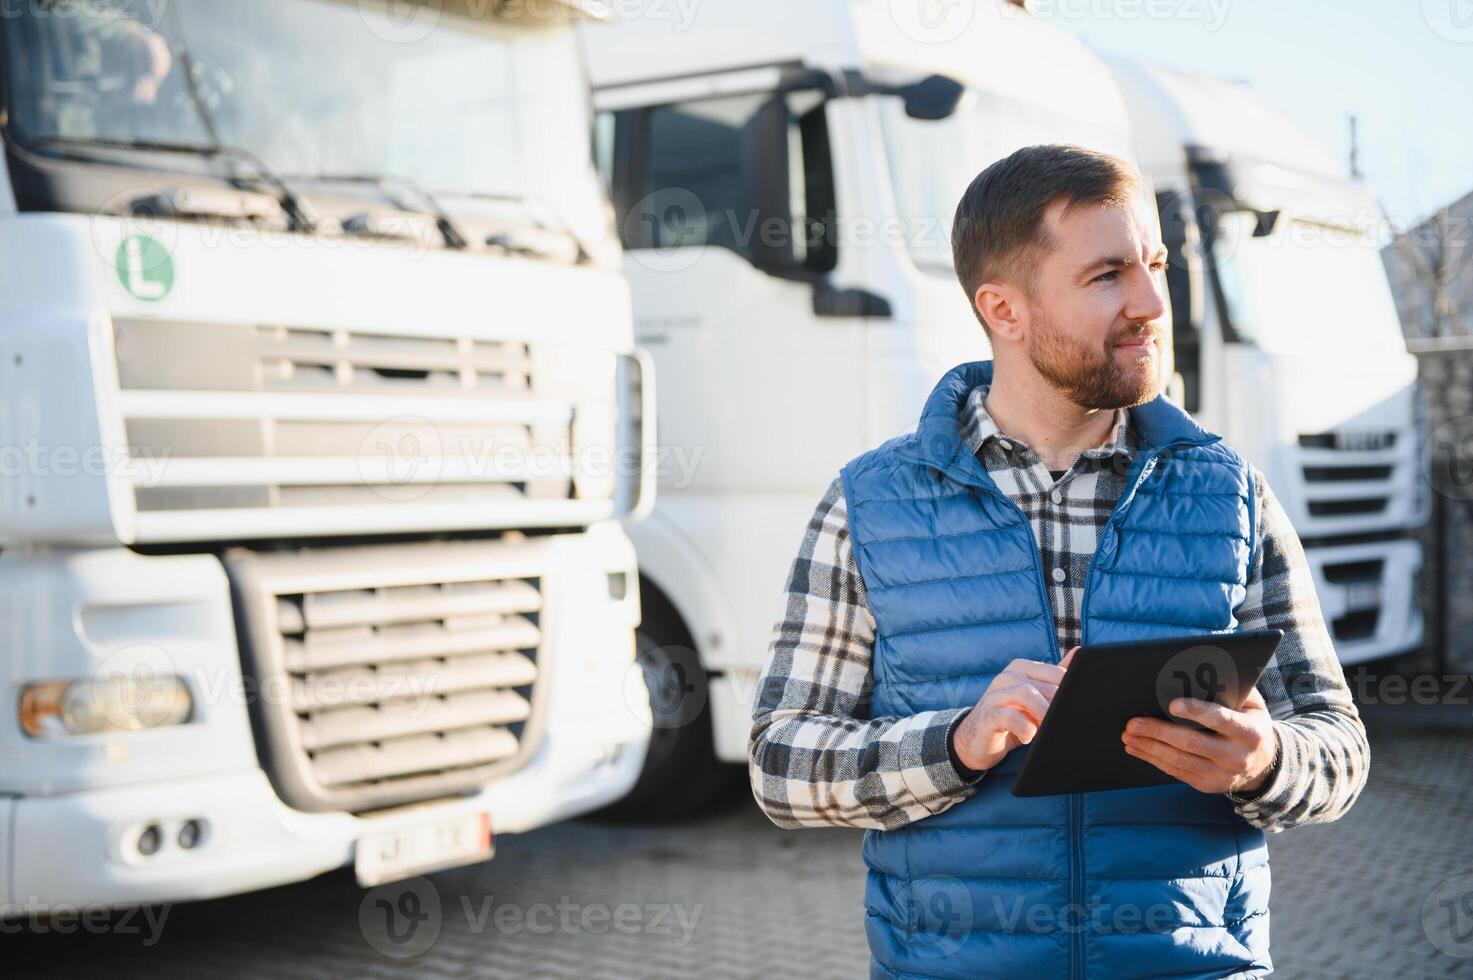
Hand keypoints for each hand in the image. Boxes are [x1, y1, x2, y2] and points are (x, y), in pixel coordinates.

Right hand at [952, 648, 1075, 771]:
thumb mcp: (1034, 695)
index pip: (1057, 674)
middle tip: (1062, 724)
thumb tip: (1079, 651)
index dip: (1069, 694)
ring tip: (1047, 730)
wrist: (976, 739)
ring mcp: (995, 695)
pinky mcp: (987, 716)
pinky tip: (1028, 737)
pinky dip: (1024, 728)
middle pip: (1044, 686)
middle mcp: (1007, 676)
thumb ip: (1054, 675)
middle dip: (1057, 707)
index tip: (1072, 711)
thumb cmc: (1012, 716)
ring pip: (1026, 694)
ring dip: (1043, 714)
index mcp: (1022, 667)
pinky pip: (1008, 717)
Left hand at [1121, 687, 1277, 794]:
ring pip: (1180, 761)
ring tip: (1128, 735)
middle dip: (1159, 731)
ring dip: (1150, 747)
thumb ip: (1233, 688)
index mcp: (1250, 732)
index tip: (1172, 704)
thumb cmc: (1250, 723)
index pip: (1221, 719)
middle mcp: (1237, 756)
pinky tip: (1138, 748)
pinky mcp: (1208, 785)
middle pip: (1192, 743)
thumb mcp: (1252, 705)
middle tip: (1133, 722)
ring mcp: (1222, 775)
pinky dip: (1154, 759)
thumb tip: (1204, 671)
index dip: (1197, 711)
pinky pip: (1177, 772)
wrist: (1264, 765)